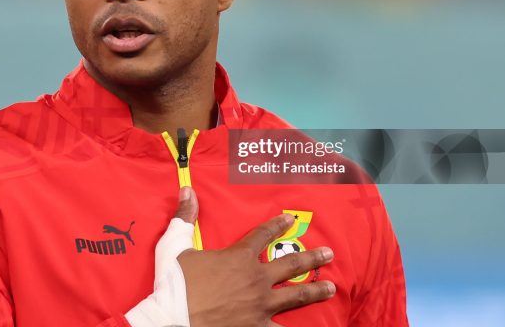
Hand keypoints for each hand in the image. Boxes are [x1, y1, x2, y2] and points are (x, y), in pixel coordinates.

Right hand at [175, 187, 335, 326]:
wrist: (173, 319)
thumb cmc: (174, 283)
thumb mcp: (174, 245)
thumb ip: (184, 217)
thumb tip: (187, 190)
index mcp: (238, 257)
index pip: (263, 235)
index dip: (277, 225)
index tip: (290, 219)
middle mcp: (255, 279)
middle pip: (291, 264)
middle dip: (312, 257)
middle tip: (329, 253)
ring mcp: (260, 306)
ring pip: (296, 296)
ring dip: (315, 291)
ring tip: (331, 288)